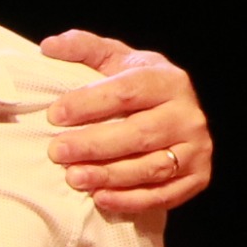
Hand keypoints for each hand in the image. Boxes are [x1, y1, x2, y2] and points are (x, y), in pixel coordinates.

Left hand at [35, 32, 212, 221]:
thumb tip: (49, 46)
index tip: (55, 114)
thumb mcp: (115, 61)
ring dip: (109, 175)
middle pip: (140, 133)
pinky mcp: (197, 178)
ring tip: (73, 177)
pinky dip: (130, 200)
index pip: (128, 91)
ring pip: (151, 167)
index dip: (90, 103)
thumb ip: (84, 48)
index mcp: (169, 80)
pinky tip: (100, 198)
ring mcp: (196, 148)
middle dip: (94, 144)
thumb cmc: (137, 88)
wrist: (174, 116)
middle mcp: (188, 114)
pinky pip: (162, 194)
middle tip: (57, 151)